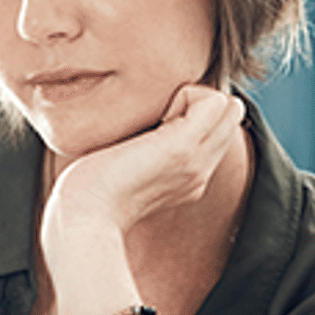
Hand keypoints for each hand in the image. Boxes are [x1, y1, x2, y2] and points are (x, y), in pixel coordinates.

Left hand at [42, 85, 245, 246]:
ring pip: (229, 106)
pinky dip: (186, 94)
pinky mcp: (183, 147)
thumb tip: (129, 132)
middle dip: (197, 102)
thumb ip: (135, 153)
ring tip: (157, 118)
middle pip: (230, 116)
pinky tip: (157, 116)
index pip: (214, 132)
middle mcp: (200, 172)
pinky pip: (212, 100)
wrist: (84, 220)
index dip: (190, 115)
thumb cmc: (87, 196)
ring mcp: (196, 161)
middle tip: (156, 118)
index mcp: (186, 180)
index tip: (151, 127)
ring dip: (193, 97)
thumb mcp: (119, 171)